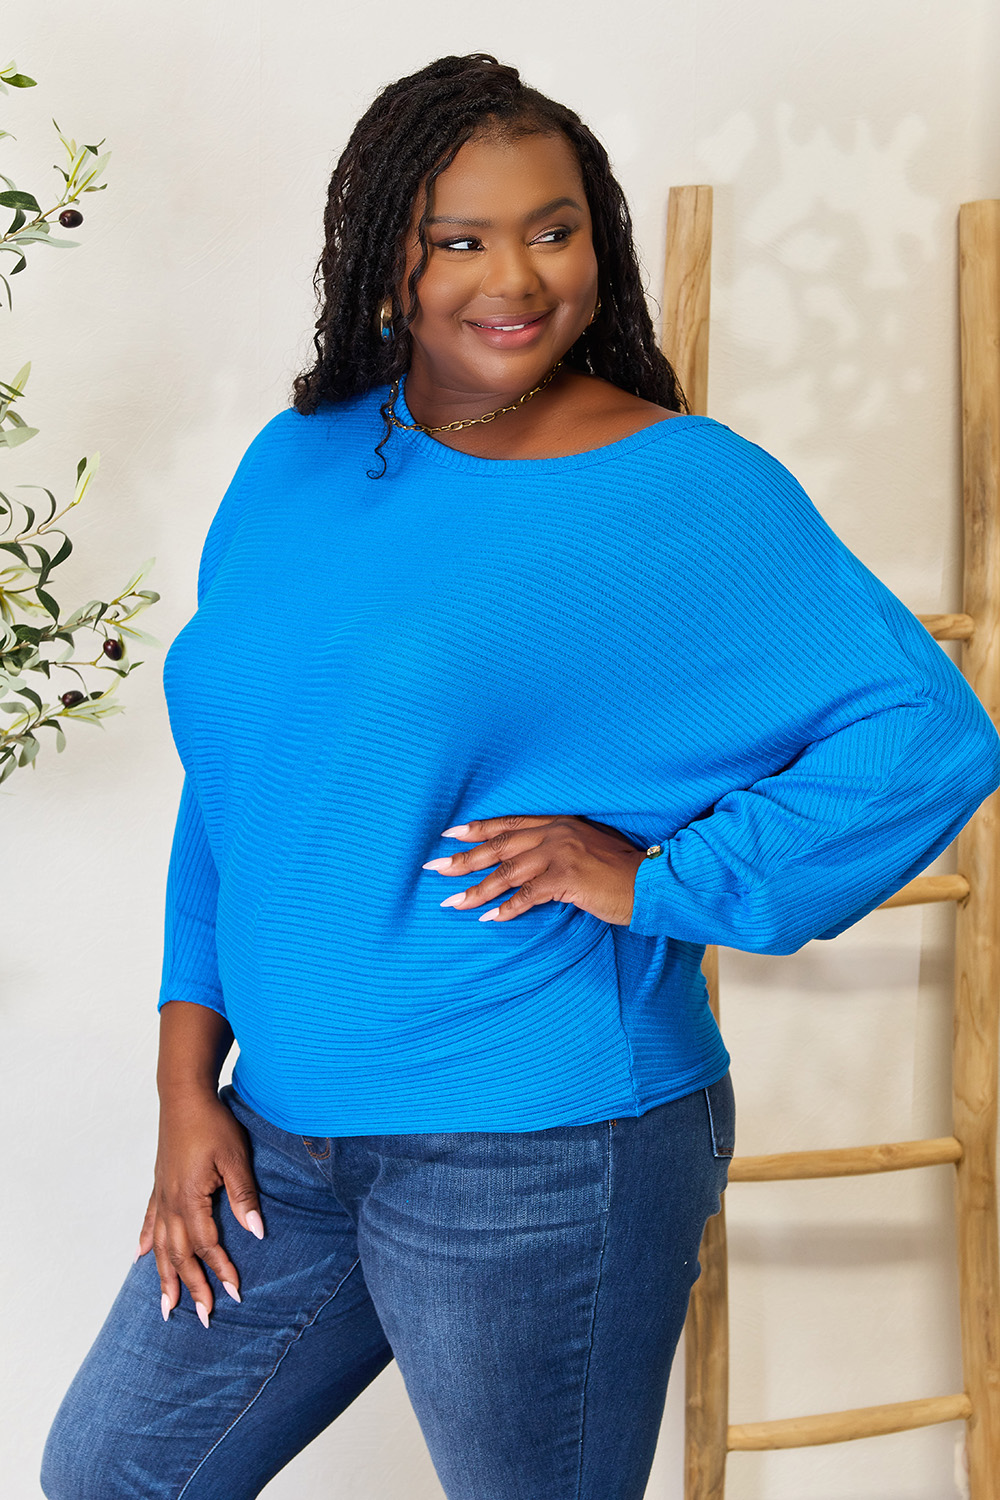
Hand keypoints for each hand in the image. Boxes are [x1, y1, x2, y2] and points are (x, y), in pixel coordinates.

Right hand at [136, 1089, 263, 1327]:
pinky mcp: (159, 1185)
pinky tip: (141, 1257)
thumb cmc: (213, 1124)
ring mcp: (161, 1195)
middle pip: (181, 1255)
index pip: (207, 1245)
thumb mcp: (236, 1157)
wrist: (184, 1096)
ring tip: (166, 1307)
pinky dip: (146, 1242)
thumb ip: (244, 1195)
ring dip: (165, 1277)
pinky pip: (150, 1221)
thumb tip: (257, 1231)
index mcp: (190, 1199)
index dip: (221, 1270)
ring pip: (162, 1246)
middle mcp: (171, 1203)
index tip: (235, 1294)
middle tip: (203, 1319)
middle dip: (192, 1288)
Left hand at [422, 814, 646, 924]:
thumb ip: (558, 850)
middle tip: (435, 868)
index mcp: (559, 823)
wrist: (652, 881)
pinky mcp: (567, 879)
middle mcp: (556, 834)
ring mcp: (561, 854)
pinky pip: (527, 896)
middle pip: (499, 846)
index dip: (477, 829)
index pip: (509, 824)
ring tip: (453, 902)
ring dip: (476, 890)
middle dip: (464, 858)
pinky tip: (489, 919)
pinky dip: (507, 909)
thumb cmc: (622, 871)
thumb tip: (528, 868)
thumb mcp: (587, 849)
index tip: (449, 835)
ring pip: (507, 872)